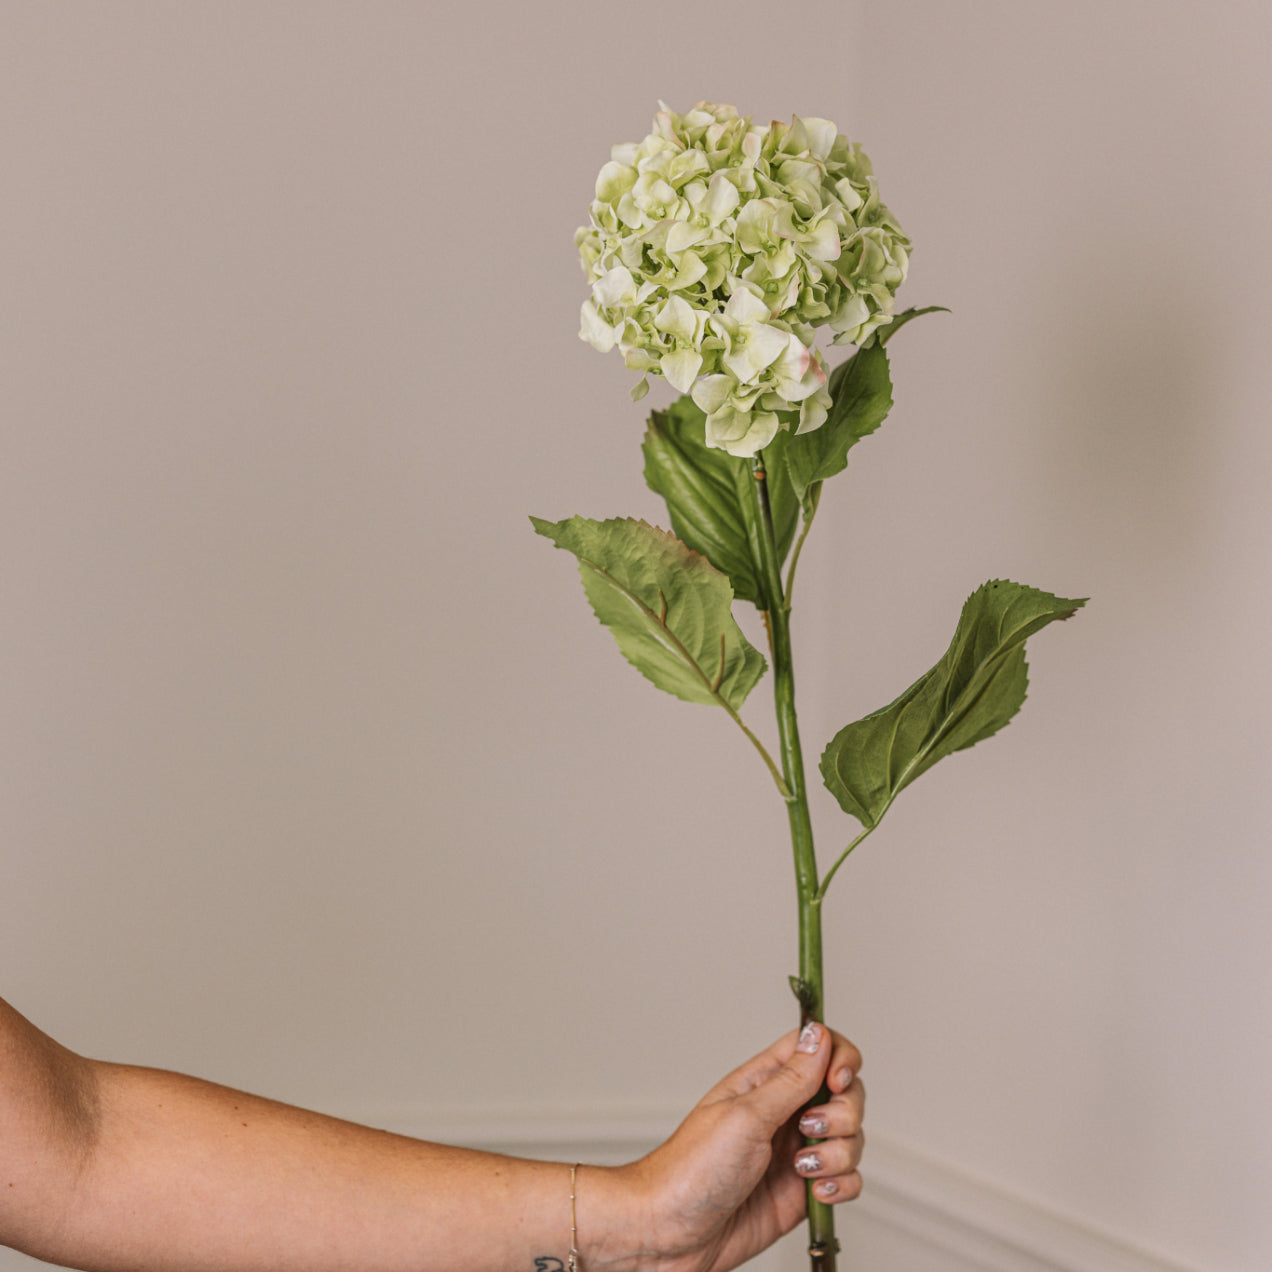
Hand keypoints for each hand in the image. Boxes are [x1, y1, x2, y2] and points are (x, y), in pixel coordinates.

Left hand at [616, 1022, 864, 1271]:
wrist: (671, 1234)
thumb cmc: (690, 1170)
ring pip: (850, 1137)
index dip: (839, 1058)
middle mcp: (783, 1112)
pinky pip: (846, 1178)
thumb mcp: (745, 1117)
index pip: (817, 1048)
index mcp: (764, 1081)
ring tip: (802, 1169)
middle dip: (842, 1113)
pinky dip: (842, 1185)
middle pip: (844, 1093)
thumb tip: (821, 1036)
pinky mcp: (803, 1190)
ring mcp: (795, 1151)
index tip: (837, 1081)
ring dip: (839, 1154)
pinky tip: (815, 1193)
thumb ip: (791, 1080)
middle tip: (809, 1130)